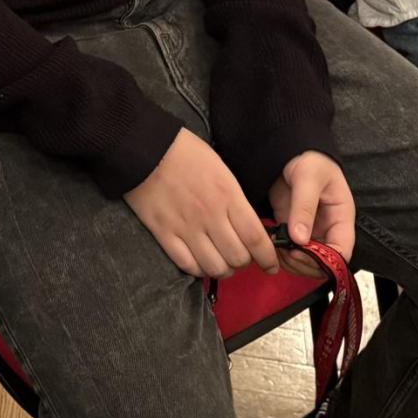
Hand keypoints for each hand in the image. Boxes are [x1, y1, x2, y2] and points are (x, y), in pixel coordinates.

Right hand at [124, 128, 278, 278]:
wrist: (146, 147)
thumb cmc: (186, 152)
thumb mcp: (221, 169)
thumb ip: (235, 199)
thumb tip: (247, 225)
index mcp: (228, 195)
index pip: (256, 238)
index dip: (268, 258)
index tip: (271, 265)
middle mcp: (210, 216)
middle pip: (238, 258)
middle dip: (245, 263)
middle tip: (242, 257)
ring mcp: (186, 227)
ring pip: (215, 267)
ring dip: (223, 269)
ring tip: (222, 262)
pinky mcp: (164, 233)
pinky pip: (187, 265)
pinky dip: (198, 269)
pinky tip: (201, 262)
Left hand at [268, 151, 356, 278]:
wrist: (291, 151)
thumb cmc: (309, 160)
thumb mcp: (308, 178)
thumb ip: (304, 207)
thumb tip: (300, 239)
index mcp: (341, 218)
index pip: (342, 253)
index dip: (325, 261)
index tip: (301, 253)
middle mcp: (328, 230)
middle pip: (323, 264)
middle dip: (304, 263)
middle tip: (284, 251)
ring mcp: (310, 232)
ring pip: (306, 262)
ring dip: (290, 261)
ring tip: (275, 246)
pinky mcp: (293, 230)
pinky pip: (290, 252)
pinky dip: (280, 253)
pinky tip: (270, 242)